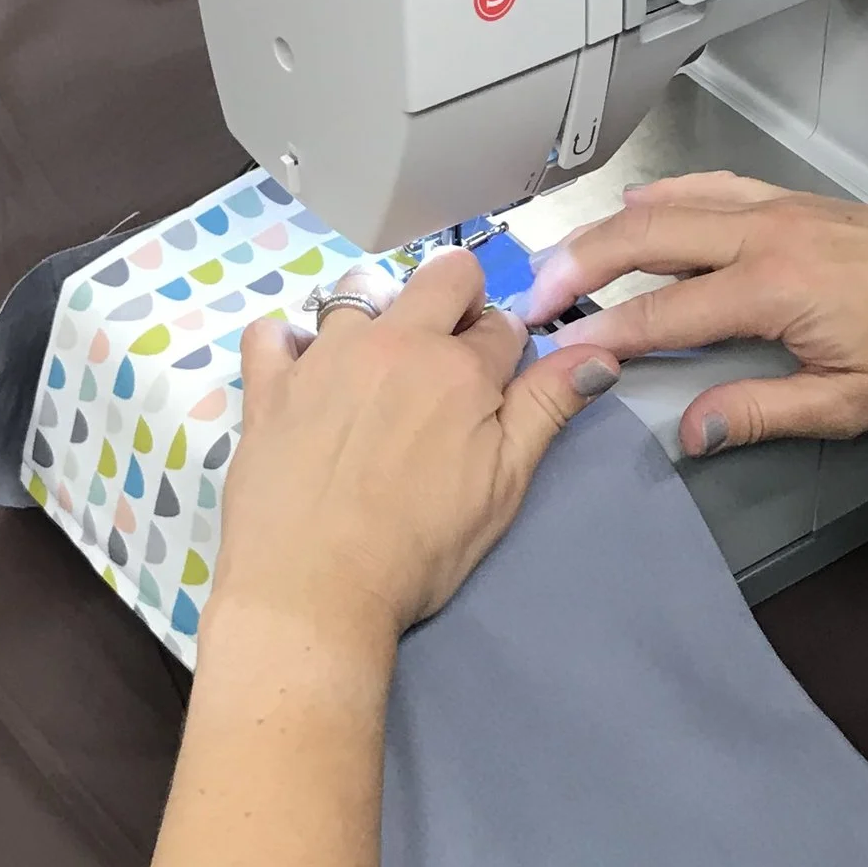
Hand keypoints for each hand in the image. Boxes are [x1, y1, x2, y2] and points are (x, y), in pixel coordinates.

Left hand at [210, 250, 618, 650]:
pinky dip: (289, 343)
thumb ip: (547, 409)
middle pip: (442, 277)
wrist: (312, 589)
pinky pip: (273, 330)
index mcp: (460, 368)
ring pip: (359, 290)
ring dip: (377, 315)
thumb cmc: (419, 549)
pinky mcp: (268, 382)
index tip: (492, 388)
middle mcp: (394, 341)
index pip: (502, 325)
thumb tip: (599, 352)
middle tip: (444, 366)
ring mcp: (324, 356)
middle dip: (457, 303)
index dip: (504, 353)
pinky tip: (301, 376)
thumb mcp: (503, 485)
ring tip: (373, 369)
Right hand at [519, 173, 867, 454]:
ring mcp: (775, 208)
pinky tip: (637, 206)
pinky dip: (663, 194)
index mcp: (773, 290)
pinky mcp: (789, 199)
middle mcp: (763, 235)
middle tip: (534, 295)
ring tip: (563, 258)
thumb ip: (759, 413)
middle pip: (646, 237)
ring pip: (669, 203)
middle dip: (581, 265)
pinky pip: (709, 186)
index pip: (664, 312)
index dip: (605, 332)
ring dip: (608, 228)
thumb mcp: (845, 403)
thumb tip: (688, 431)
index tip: (560, 348)